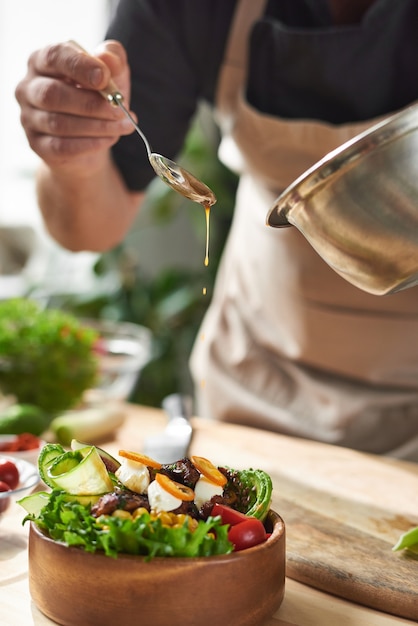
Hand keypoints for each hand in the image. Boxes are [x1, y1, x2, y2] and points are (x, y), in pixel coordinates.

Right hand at [15, 39, 133, 172]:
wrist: (91, 138)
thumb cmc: (98, 97)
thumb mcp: (112, 74)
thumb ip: (113, 59)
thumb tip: (108, 59)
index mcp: (42, 61)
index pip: (54, 56)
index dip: (79, 66)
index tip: (105, 77)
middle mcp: (28, 88)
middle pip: (52, 93)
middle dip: (91, 103)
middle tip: (120, 110)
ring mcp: (29, 118)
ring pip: (58, 123)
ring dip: (97, 126)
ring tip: (125, 126)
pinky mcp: (37, 145)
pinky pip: (62, 146)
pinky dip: (90, 143)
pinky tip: (111, 138)